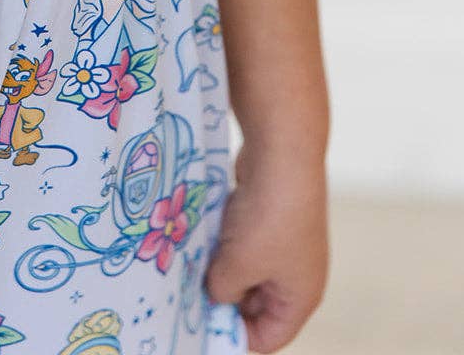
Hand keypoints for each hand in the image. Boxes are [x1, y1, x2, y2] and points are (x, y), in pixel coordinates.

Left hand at [204, 143, 329, 353]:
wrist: (281, 154)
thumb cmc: (268, 219)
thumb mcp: (237, 266)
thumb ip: (221, 290)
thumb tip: (214, 293)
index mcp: (300, 296)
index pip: (270, 337)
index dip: (238, 336)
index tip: (203, 326)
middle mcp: (298, 273)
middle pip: (257, 304)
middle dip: (225, 300)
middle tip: (189, 294)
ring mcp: (286, 242)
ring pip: (247, 269)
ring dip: (221, 267)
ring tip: (191, 264)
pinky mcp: (270, 216)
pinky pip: (244, 242)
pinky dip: (225, 242)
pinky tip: (201, 237)